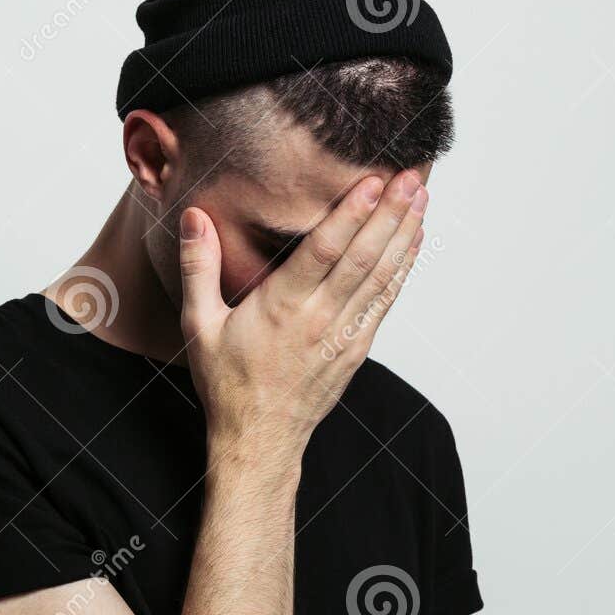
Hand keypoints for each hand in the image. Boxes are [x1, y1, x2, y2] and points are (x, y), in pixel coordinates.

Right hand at [177, 170, 427, 451]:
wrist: (260, 439)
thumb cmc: (228, 383)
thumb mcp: (200, 325)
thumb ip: (198, 267)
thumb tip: (193, 216)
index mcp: (280, 309)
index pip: (323, 253)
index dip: (351, 216)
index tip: (373, 182)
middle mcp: (318, 320)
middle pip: (362, 258)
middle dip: (390, 214)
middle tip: (410, 175)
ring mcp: (343, 335)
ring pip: (381, 277)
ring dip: (403, 235)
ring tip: (421, 196)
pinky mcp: (357, 348)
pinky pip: (384, 302)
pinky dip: (402, 270)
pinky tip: (413, 242)